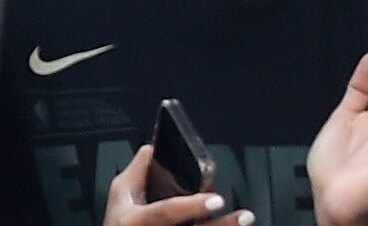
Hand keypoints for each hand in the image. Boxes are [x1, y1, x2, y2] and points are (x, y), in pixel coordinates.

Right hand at [99, 142, 253, 225]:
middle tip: (245, 216)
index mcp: (136, 220)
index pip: (165, 212)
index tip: (216, 200)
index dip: (191, 206)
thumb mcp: (121, 194)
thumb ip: (138, 170)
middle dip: (221, 225)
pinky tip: (236, 225)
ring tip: (246, 218)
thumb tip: (153, 149)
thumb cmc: (123, 222)